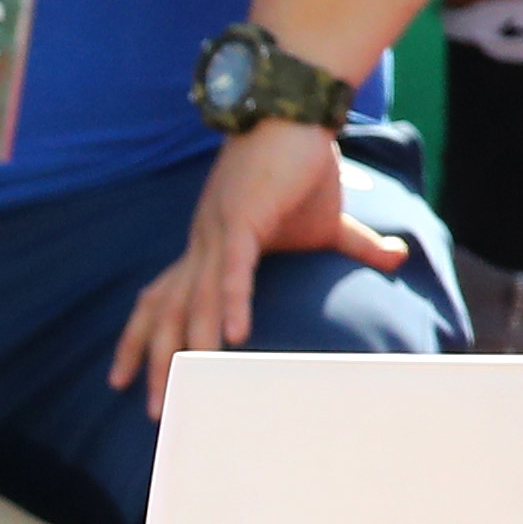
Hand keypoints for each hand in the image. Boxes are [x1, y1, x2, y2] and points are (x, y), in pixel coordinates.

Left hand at [111, 116, 398, 415]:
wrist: (298, 113)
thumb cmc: (302, 164)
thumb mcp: (326, 220)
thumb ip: (353, 245)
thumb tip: (397, 257)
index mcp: (208, 248)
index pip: (164, 301)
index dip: (142, 339)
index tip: (125, 380)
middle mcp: (201, 244)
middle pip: (166, 311)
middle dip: (154, 360)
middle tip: (153, 409)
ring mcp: (216, 231)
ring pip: (195, 298)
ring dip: (190, 343)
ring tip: (185, 384)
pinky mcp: (241, 218)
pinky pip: (233, 268)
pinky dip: (231, 302)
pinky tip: (234, 337)